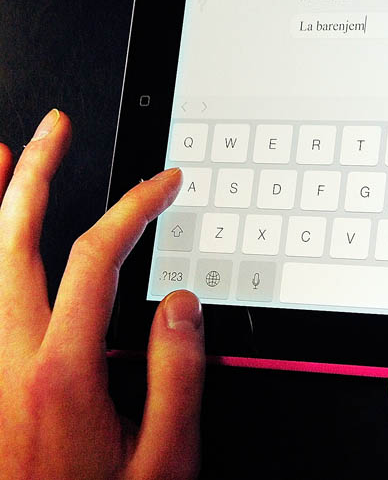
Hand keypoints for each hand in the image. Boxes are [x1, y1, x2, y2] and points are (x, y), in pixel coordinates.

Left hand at [0, 110, 204, 478]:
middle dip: (35, 173)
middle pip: (12, 242)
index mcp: (62, 372)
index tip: (164, 184)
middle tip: (54, 131)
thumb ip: (176, 374)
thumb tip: (180, 304)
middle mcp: (7, 362)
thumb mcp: (164, 459)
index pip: (95, 258)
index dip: (134, 207)